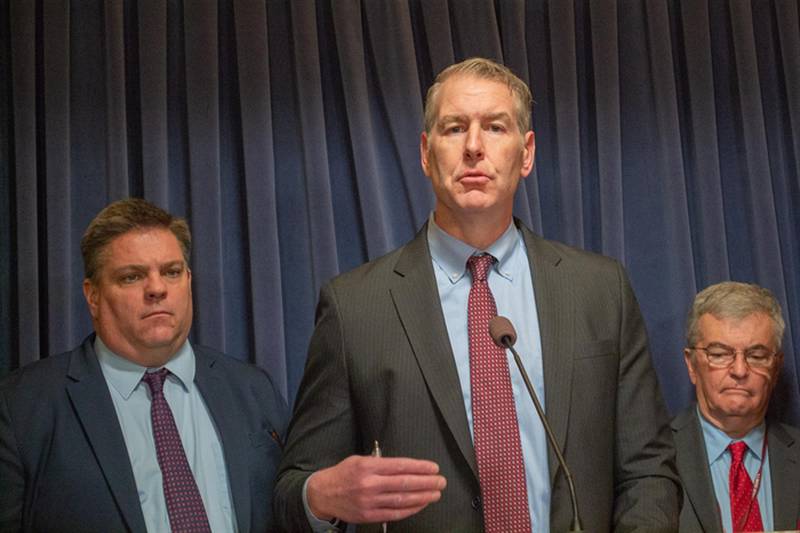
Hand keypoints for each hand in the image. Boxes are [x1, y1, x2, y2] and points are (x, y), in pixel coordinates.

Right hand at [306, 455, 446, 524]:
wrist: (322, 494)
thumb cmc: (343, 474)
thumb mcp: (359, 460)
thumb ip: (380, 462)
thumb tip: (405, 466)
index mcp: (367, 467)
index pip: (400, 466)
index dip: (419, 467)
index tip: (433, 468)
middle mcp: (369, 484)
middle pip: (404, 483)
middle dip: (426, 482)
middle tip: (441, 481)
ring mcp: (369, 502)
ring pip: (402, 500)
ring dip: (422, 497)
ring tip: (435, 494)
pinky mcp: (369, 516)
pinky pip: (394, 513)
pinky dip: (410, 509)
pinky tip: (421, 504)